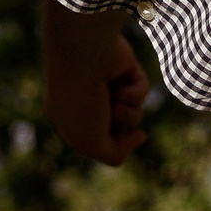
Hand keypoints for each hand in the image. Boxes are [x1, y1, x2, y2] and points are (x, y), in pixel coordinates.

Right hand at [42, 4, 149, 164]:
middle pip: (119, 130)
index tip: (109, 140)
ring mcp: (106, 82)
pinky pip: (141, 91)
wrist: (84, 56)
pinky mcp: (123, 67)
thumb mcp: (90, 143)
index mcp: (69, 118)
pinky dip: (135, 94)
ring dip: (129, 114)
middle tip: (109, 115)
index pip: (98, 143)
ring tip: (117, 102)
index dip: (109, 145)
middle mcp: (87, 99)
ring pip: (133, 113)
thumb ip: (113, 154)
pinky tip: (122, 86)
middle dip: (120, 127)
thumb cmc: (81, 101)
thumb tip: (139, 137)